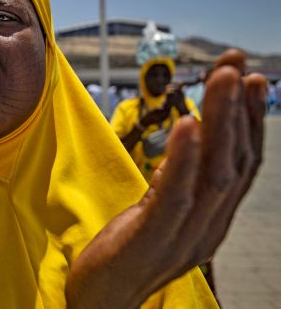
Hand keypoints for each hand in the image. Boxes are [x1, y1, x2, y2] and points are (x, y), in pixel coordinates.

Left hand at [66, 67, 266, 307]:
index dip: (250, 120)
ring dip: (221, 123)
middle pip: (233, 162)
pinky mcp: (150, 242)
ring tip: (223, 79)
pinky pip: (174, 196)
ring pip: (212, 174)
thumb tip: (193, 135)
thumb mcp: (158, 209)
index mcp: (212, 219)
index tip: (251, 79)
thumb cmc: (126, 251)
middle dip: (239, 111)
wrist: (99, 301)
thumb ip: (179, 180)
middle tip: (238, 67)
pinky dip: (184, 158)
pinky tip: (188, 123)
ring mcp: (183, 238)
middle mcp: (208, 229)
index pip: (240, 164)